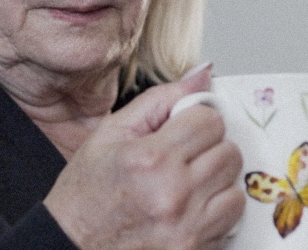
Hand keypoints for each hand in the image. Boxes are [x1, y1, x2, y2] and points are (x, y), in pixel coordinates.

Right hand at [46, 64, 244, 248]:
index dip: (194, 121)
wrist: (71, 246)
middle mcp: (173, 194)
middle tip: (180, 158)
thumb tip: (202, 75)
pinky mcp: (196, 248)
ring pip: (235, 187)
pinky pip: (231, 220)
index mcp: (150, 158)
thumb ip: (158, 101)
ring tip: (185, 185)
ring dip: (215, 182)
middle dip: (208, 149)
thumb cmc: (85, 194)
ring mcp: (188, 227)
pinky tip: (187, 209)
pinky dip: (214, 211)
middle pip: (229, 152)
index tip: (180, 130)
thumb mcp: (109, 135)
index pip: (210, 121)